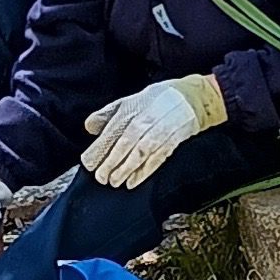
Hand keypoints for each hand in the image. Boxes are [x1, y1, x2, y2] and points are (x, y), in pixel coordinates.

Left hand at [81, 74, 226, 188]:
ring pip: (139, 153)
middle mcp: (145, 120)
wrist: (191, 97)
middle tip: (101, 178)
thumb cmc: (158, 99)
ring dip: (125, 170)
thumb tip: (89, 126)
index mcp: (132, 109)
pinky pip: (156, 159)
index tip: (89, 163)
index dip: (100, 149)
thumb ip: (109, 113)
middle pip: (124, 144)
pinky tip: (133, 182)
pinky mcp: (172, 142)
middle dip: (110, 163)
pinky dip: (144, 172)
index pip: (112, 131)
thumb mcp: (131, 100)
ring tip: (114, 182)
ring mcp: (160, 131)